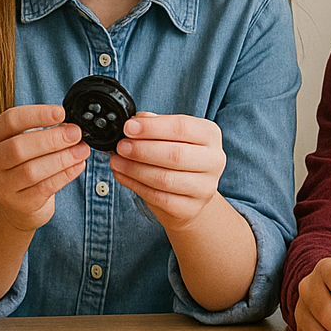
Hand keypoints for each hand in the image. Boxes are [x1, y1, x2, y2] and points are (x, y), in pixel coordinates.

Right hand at [0, 104, 89, 231]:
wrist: (15, 199)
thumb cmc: (22, 161)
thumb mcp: (23, 139)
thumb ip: (41, 130)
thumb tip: (69, 127)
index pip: (10, 120)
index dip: (37, 114)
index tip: (61, 112)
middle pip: (18, 148)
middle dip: (51, 139)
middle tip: (75, 134)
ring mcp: (2, 184)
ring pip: (32, 171)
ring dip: (62, 158)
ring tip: (82, 150)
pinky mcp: (20, 202)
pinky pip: (44, 188)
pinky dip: (64, 175)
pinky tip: (78, 165)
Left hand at [109, 111, 224, 230]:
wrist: (191, 193)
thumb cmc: (178, 155)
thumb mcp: (170, 134)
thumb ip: (154, 124)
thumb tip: (134, 122)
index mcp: (210, 134)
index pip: (182, 127)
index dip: (152, 128)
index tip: (128, 128)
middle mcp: (214, 160)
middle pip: (175, 154)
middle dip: (142, 150)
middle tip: (121, 147)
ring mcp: (205, 187)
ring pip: (165, 179)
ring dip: (135, 169)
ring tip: (116, 161)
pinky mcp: (192, 208)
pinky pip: (159, 198)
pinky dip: (136, 186)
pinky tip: (123, 175)